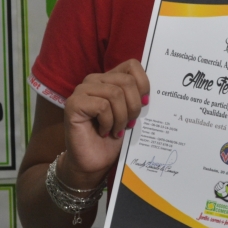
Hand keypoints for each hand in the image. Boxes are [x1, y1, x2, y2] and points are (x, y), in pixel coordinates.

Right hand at [59, 59, 149, 189]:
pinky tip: (104, 131)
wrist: (94, 162)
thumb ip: (138, 96)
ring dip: (121, 117)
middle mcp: (94, 80)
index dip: (143, 84)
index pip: (132, 65)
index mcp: (109, 78)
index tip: (144, 105)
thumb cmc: (114, 136)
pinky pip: (102, 106)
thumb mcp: (132, 112)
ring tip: (117, 130)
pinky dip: (109, 122)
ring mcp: (81, 90)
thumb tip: (153, 90)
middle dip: (134, 106)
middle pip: (126, 81)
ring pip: (115, 93)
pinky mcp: (73, 103)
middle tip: (129, 124)